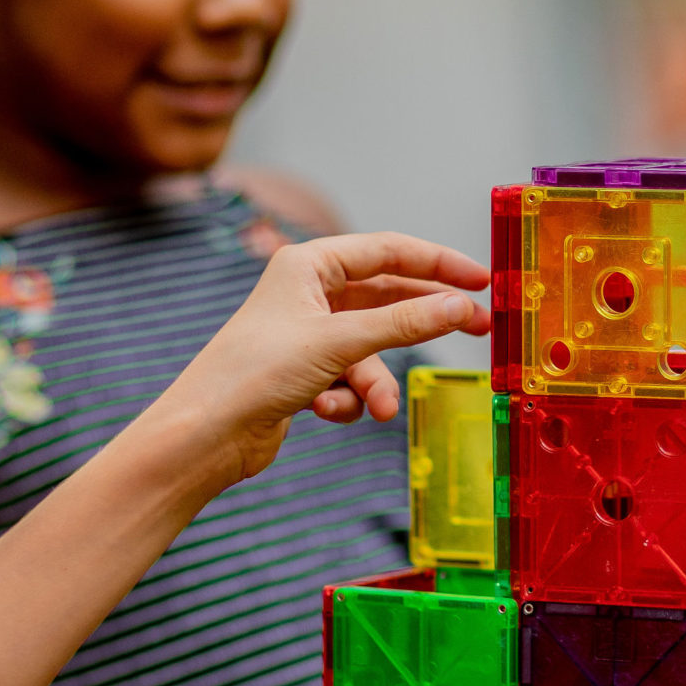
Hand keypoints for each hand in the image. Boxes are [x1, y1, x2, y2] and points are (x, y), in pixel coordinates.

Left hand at [161, 232, 490, 485]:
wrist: (204, 435)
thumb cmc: (253, 373)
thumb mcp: (338, 343)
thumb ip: (404, 324)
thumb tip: (460, 307)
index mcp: (309, 264)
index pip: (389, 251)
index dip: (438, 263)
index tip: (481, 279)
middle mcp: (309, 293)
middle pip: (387, 299)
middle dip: (424, 323)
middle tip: (478, 329)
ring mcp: (308, 333)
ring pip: (371, 349)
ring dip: (376, 381)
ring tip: (379, 409)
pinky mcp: (306, 371)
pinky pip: (351, 378)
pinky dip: (347, 397)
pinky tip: (324, 410)